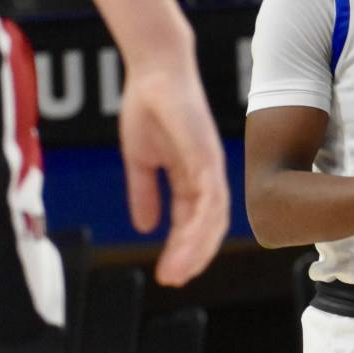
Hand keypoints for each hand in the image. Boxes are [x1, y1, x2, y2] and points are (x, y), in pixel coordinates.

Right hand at [120, 54, 230, 285]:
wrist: (153, 72)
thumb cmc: (148, 108)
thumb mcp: (141, 160)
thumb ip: (145, 193)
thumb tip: (145, 228)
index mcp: (193, 177)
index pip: (193, 221)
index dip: (182, 248)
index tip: (167, 272)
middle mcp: (208, 175)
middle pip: (208, 226)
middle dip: (193, 256)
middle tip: (173, 280)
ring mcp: (211, 165)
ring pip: (212, 218)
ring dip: (195, 247)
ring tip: (177, 271)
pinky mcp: (207, 156)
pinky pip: (209, 197)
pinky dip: (200, 223)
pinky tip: (186, 242)